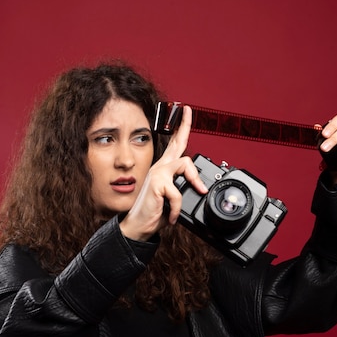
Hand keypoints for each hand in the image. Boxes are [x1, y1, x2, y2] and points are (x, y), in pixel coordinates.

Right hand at [120, 105, 207, 240]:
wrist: (138, 226)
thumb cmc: (154, 213)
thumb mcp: (174, 200)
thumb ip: (183, 189)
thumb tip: (198, 188)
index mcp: (164, 169)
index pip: (174, 145)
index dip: (181, 128)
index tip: (187, 112)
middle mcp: (161, 168)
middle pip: (177, 143)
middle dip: (184, 126)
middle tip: (189, 110)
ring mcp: (158, 174)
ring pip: (185, 163)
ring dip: (194, 181)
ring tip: (196, 193)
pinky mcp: (157, 184)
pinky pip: (178, 191)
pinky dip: (178, 207)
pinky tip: (172, 216)